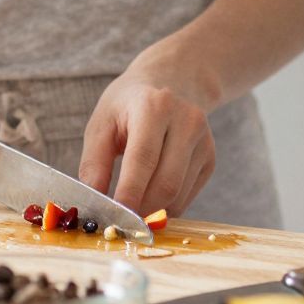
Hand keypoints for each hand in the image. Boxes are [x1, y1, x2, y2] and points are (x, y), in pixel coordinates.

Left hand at [78, 58, 215, 217]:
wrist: (171, 82)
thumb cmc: (129, 105)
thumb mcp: (102, 122)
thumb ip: (95, 162)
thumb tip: (94, 201)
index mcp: (155, 106)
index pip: (143, 159)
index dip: (129, 193)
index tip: (112, 218)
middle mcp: (186, 121)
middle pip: (166, 183)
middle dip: (140, 210)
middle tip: (118, 222)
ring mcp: (203, 140)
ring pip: (178, 195)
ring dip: (151, 211)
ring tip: (130, 207)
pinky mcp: (210, 158)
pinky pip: (187, 196)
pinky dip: (165, 206)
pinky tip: (150, 196)